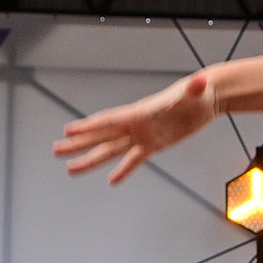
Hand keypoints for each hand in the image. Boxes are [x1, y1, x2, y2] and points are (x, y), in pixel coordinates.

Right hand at [53, 72, 221, 183]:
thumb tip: (200, 82)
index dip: (90, 126)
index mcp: (141, 112)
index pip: (110, 121)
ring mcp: (143, 135)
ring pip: (111, 151)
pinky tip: (111, 181)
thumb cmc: (199, 91)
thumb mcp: (196, 90)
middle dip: (79, 144)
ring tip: (71, 169)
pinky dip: (123, 170)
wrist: (205, 98)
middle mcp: (137, 124)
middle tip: (56, 150)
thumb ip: (194, 88)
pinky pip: (134, 160)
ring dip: (91, 159)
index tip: (69, 131)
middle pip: (102, 137)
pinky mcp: (154, 145)